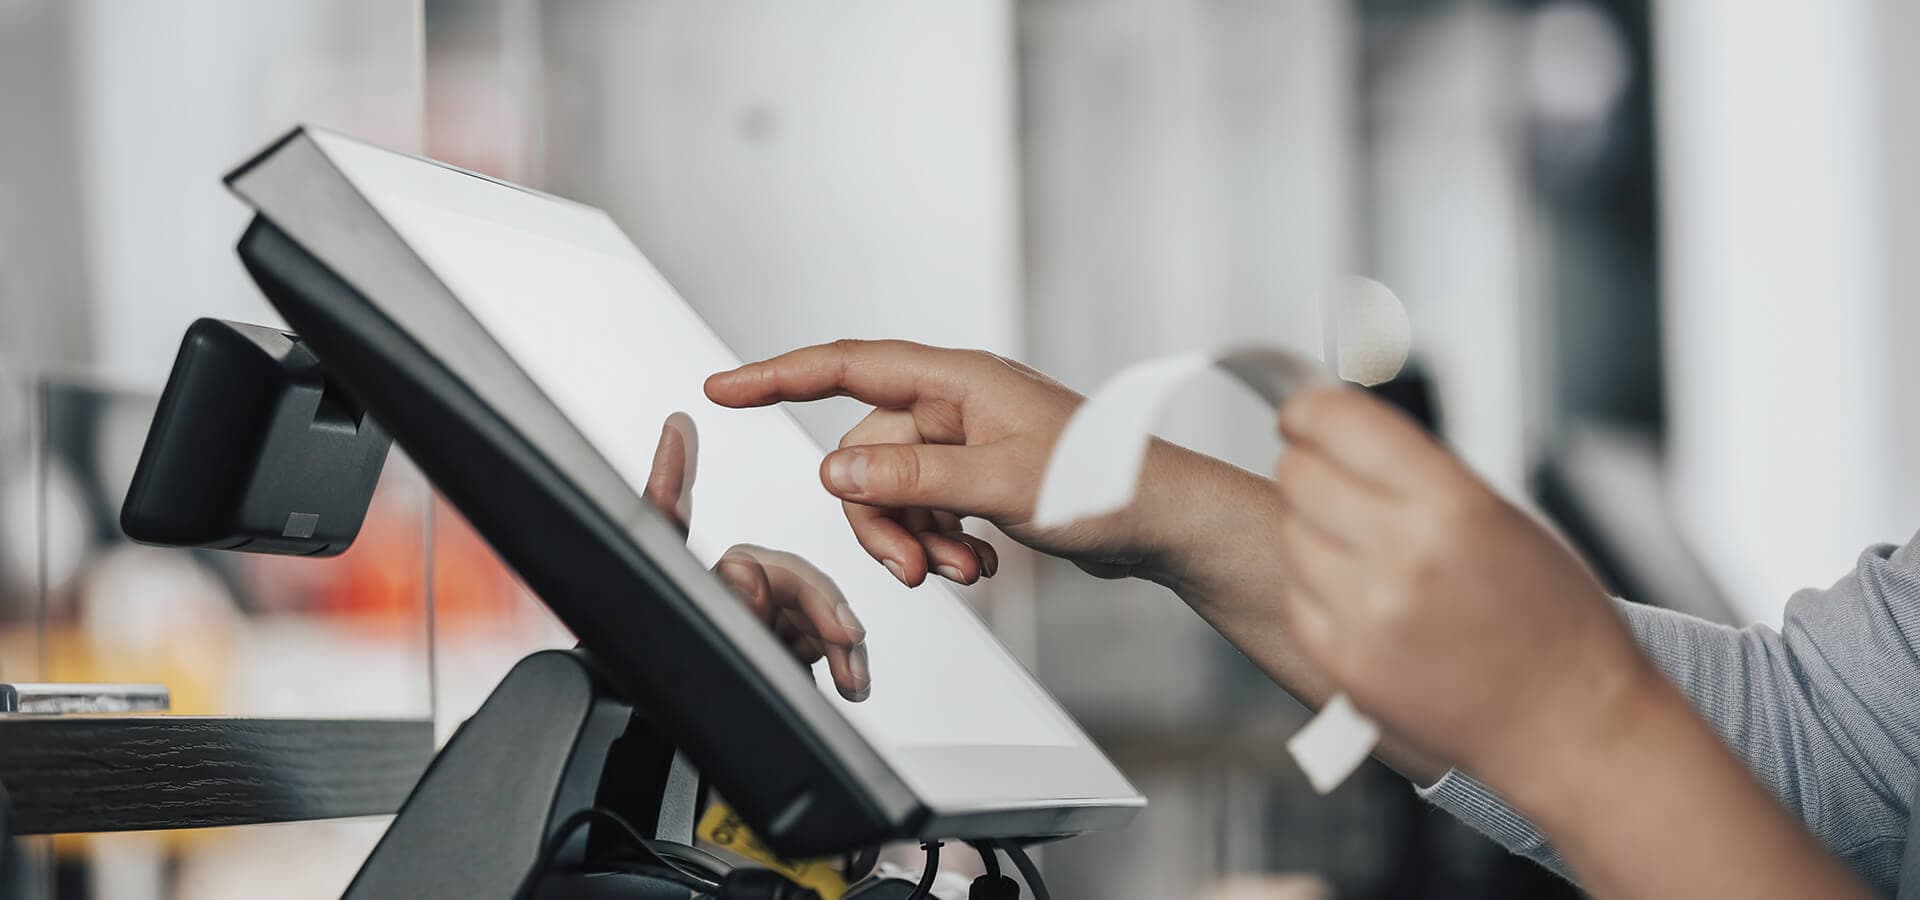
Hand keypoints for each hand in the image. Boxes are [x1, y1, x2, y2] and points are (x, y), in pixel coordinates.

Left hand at [644, 412, 870, 700]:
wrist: (674, 779)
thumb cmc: (674, 713)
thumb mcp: (702, 647)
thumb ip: (718, 595)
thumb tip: (732, 536)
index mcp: (690, 590)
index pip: (677, 523)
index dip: (672, 475)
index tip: (675, 431)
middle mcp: (719, 600)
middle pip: (782, 575)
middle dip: (818, 603)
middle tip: (842, 636)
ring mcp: (752, 629)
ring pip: (808, 611)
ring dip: (838, 640)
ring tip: (850, 673)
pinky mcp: (779, 656)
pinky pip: (818, 645)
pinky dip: (840, 660)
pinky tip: (849, 680)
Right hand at [705, 340, 1208, 586]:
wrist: (1163, 522)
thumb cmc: (1105, 484)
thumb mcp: (999, 485)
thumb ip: (914, 480)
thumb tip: (836, 474)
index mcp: (956, 380)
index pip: (846, 367)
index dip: (778, 376)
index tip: (723, 388)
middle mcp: (955, 403)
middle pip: (867, 454)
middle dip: (880, 517)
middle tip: (912, 567)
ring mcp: (967, 442)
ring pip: (894, 490)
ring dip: (914, 537)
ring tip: (960, 570)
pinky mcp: (980, 478)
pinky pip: (926, 509)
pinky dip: (939, 542)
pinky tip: (978, 565)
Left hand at [1268, 386, 1652, 777]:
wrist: (1567, 723)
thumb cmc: (1553, 622)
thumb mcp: (1502, 517)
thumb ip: (1419, 475)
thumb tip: (1344, 433)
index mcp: (1452, 505)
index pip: (1339, 422)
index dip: (1309, 411)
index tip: (1302, 414)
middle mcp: (1402, 555)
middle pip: (1300, 473)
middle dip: (1309, 465)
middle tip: (1330, 476)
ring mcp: (1366, 613)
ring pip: (1290, 531)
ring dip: (1312, 526)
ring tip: (1362, 545)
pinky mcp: (1343, 662)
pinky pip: (1297, 594)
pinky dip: (1317, 585)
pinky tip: (1361, 593)